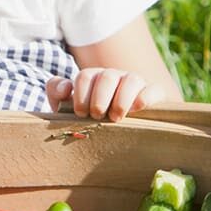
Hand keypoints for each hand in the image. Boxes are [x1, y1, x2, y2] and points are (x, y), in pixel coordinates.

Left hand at [46, 68, 160, 122]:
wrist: (116, 133)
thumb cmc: (89, 119)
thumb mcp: (67, 107)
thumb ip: (56, 92)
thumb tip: (65, 88)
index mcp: (93, 78)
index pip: (85, 76)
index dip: (81, 95)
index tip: (81, 114)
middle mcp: (114, 77)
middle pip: (107, 76)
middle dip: (99, 98)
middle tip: (97, 116)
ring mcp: (135, 84)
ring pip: (132, 79)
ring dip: (122, 99)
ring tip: (116, 117)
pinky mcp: (153, 94)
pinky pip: (154, 89)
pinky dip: (145, 97)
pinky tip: (137, 109)